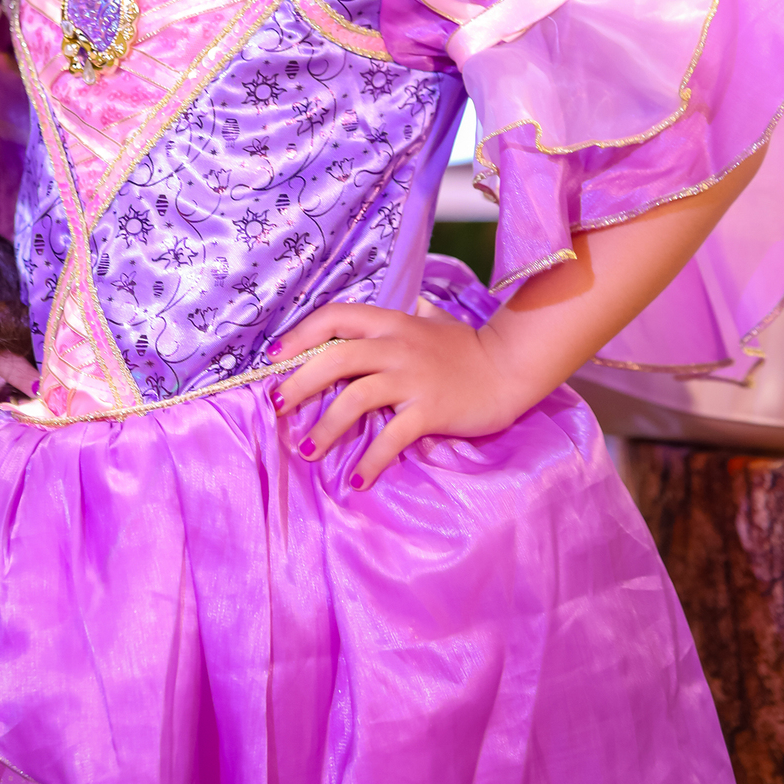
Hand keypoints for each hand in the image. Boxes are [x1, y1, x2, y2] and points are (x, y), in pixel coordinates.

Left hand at [271, 149, 767, 491]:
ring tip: (306, 451)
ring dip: (326, 427)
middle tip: (276, 407)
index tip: (274, 357)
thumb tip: (406, 304)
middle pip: (335, 358)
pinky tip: (356, 480)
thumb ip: (412, 313)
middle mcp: (396, 346)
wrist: (510, 368)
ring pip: (356, 398)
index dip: (300, 334)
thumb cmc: (467, 347)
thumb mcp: (433, 321)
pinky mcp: (431, 409)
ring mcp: (413, 378)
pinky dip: (371, 459)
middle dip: (299, 383)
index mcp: (390, 323)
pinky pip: (392, 436)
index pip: (335, 317)